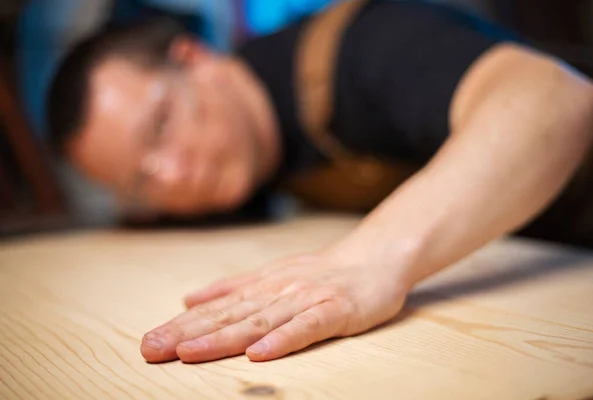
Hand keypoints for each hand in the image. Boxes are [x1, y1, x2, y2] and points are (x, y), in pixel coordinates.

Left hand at [140, 248, 409, 362]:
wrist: (374, 257)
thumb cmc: (323, 272)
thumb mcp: (273, 274)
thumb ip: (233, 287)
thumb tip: (189, 298)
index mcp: (262, 286)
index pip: (217, 309)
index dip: (183, 325)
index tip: (150, 341)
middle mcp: (278, 291)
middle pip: (230, 316)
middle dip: (189, 333)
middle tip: (153, 349)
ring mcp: (306, 299)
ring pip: (260, 321)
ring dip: (224, 338)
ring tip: (189, 353)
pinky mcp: (335, 309)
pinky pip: (307, 326)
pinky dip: (284, 339)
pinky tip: (260, 353)